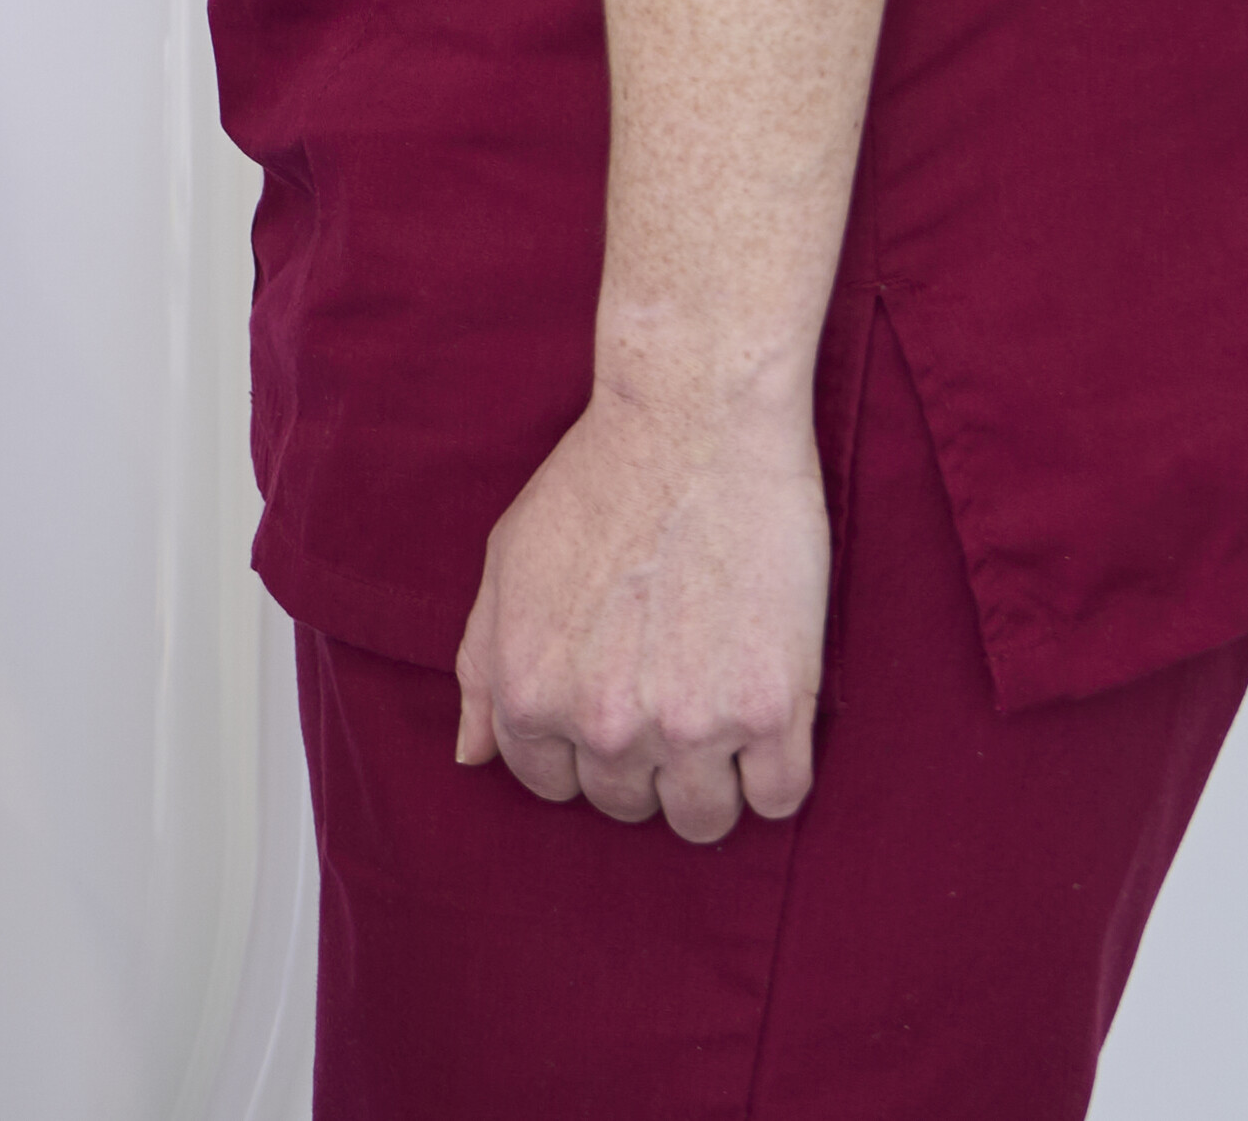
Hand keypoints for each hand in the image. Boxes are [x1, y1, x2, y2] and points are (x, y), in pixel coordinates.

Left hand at [451, 374, 833, 836]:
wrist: (693, 429)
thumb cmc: (596, 485)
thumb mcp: (506, 565)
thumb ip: (481, 667)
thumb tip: (470, 754)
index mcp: (529, 692)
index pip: (547, 783)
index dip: (577, 750)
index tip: (609, 711)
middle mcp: (602, 723)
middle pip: (625, 805)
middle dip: (641, 764)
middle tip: (667, 697)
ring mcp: (688, 724)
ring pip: (702, 819)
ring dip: (709, 784)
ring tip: (717, 718)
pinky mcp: (770, 711)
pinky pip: (777, 799)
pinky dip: (773, 775)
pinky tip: (765, 723)